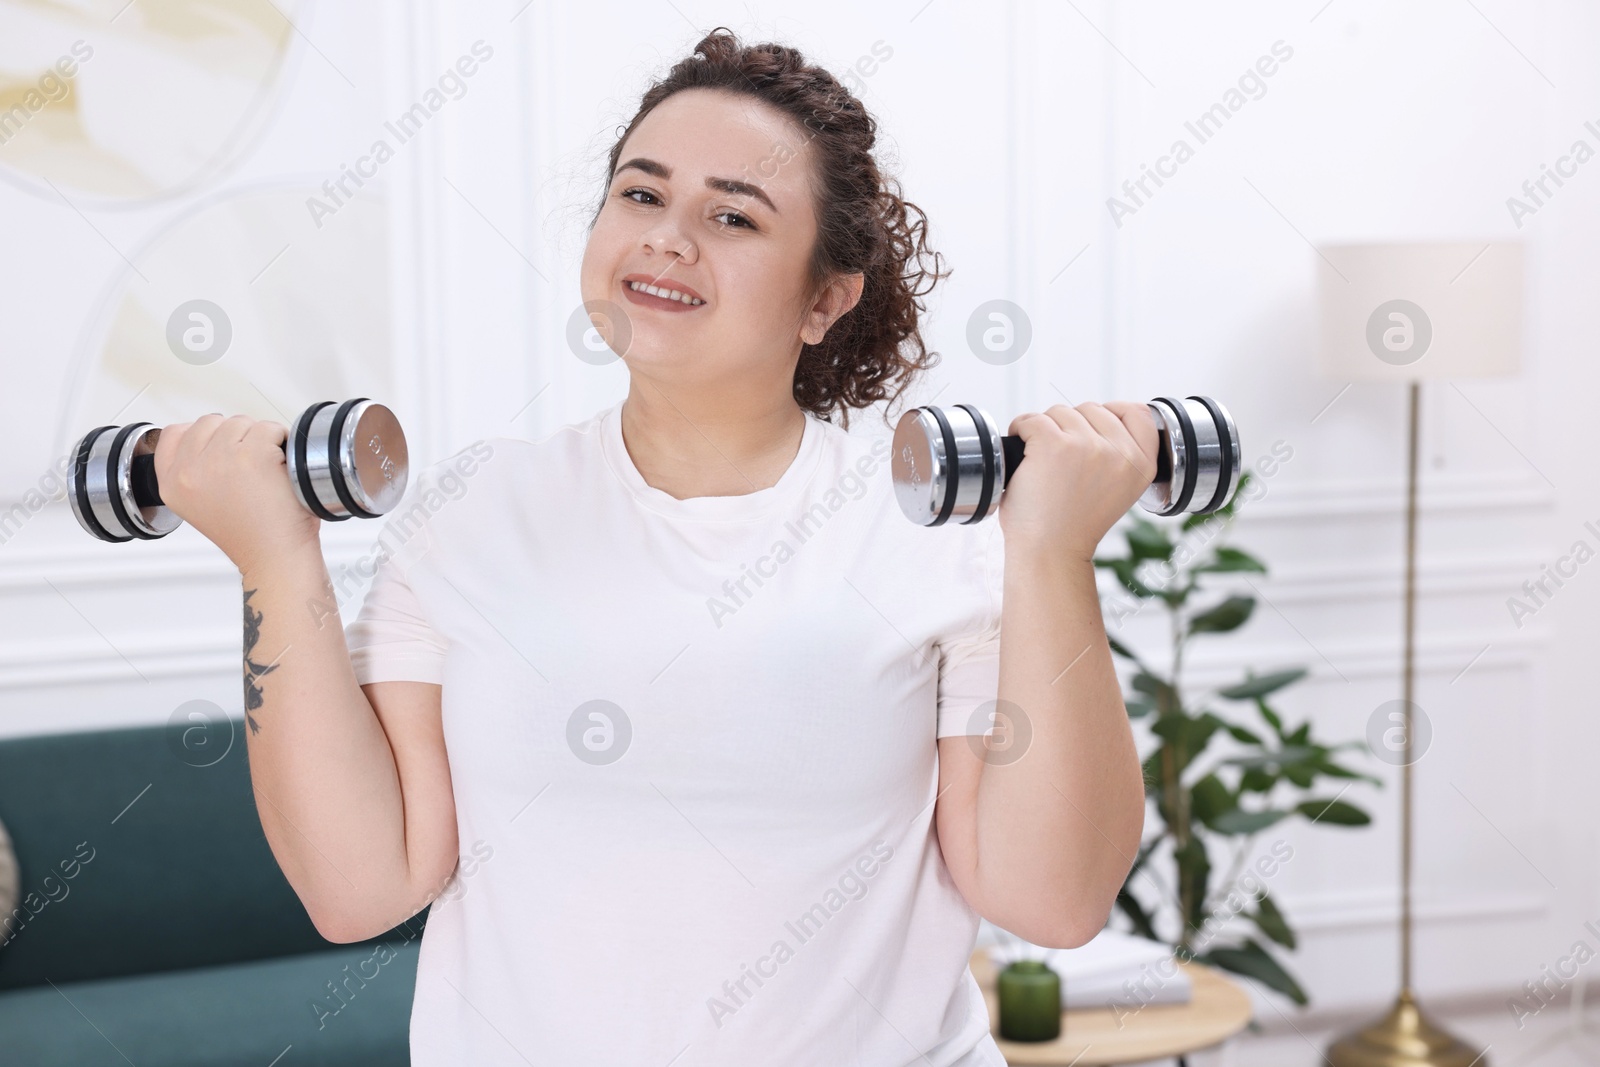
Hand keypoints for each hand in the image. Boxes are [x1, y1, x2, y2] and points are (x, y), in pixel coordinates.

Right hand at [152, 413, 320, 570]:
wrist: (274, 557)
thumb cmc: (251, 534)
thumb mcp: (198, 504)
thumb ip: (192, 470)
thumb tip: (209, 439)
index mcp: (170, 483)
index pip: (174, 433)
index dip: (204, 436)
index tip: (221, 453)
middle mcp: (189, 470)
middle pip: (211, 422)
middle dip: (235, 437)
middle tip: (250, 470)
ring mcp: (220, 459)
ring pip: (241, 422)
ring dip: (259, 439)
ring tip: (265, 473)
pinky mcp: (253, 455)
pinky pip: (269, 428)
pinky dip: (281, 441)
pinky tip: (280, 468)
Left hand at [997, 401, 1159, 562]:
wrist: (1050, 552)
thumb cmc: (1073, 525)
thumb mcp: (1119, 490)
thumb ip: (1120, 456)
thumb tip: (1102, 421)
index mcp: (1142, 465)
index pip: (1140, 413)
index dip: (1113, 412)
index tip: (1093, 428)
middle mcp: (1120, 453)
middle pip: (1092, 409)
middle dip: (1071, 427)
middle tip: (1061, 464)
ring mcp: (1087, 445)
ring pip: (1060, 412)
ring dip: (1044, 430)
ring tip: (1043, 465)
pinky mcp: (1053, 444)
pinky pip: (1032, 419)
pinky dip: (1021, 430)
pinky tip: (1023, 454)